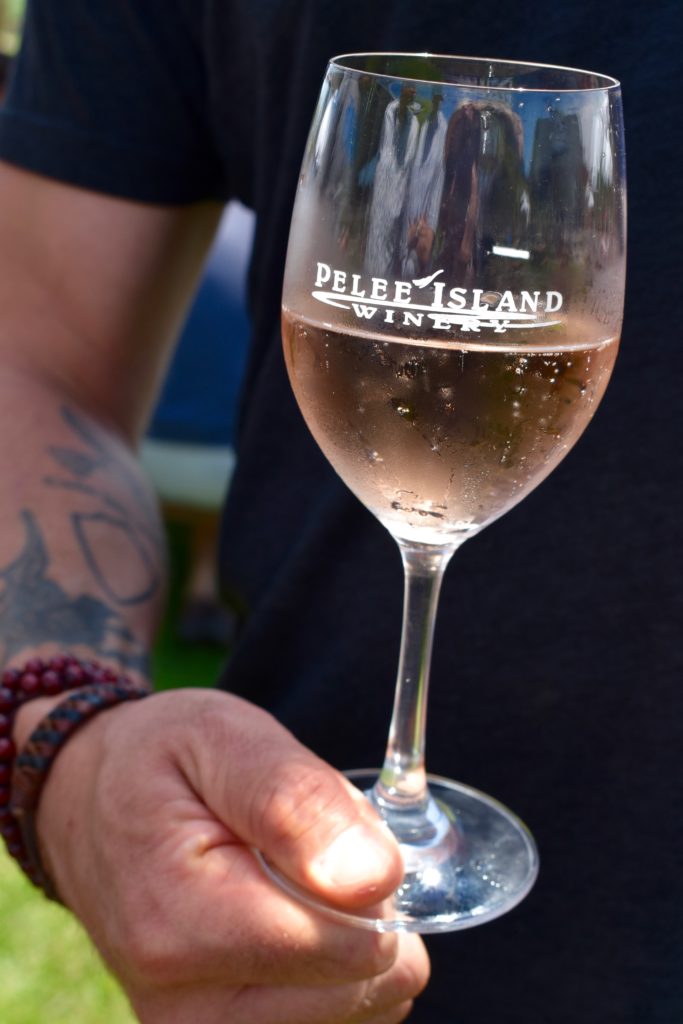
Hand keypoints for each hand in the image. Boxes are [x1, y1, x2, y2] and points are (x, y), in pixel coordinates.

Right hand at [34, 688, 429, 1022]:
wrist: (85, 800)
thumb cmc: (158, 759)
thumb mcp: (222, 737)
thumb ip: (297, 800)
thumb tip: (375, 876)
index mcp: (183, 923)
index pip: (351, 947)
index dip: (370, 878)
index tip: (329, 829)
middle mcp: (184, 1006)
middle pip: (362, 989)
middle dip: (362, 909)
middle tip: (302, 849)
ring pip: (357, 1012)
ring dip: (349, 939)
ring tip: (290, 878)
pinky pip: (328, 1020)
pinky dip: (330, 969)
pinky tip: (289, 918)